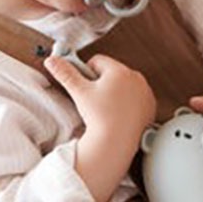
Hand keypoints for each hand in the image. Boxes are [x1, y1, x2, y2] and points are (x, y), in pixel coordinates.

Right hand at [46, 54, 156, 201]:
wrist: (116, 141)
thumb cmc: (100, 117)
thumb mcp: (79, 92)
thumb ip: (65, 73)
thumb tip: (51, 60)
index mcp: (119, 70)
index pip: (98, 60)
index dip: (87, 72)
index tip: (86, 87)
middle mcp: (136, 77)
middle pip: (112, 72)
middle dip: (102, 82)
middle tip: (96, 100)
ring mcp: (145, 91)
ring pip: (125, 85)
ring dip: (116, 92)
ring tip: (108, 108)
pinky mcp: (151, 105)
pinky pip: (136, 97)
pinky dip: (129, 103)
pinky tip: (120, 114)